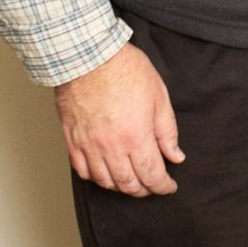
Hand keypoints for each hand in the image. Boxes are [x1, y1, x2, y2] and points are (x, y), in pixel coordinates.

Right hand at [54, 43, 185, 196]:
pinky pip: (82, 170)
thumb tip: (175, 155)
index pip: (152, 175)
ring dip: (121, 187)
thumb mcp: (159, 96)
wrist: (87, 56)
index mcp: (136, 137)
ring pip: (105, 182)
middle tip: (152, 186)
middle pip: (129, 184)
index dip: (163, 186)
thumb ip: (167, 131)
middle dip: (144, 190)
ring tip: (131, 181)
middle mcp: (111, 147)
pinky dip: (95, 177)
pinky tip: (104, 173)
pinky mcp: (72, 140)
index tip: (169, 186)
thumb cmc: (124, 69)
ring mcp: (89, 145)